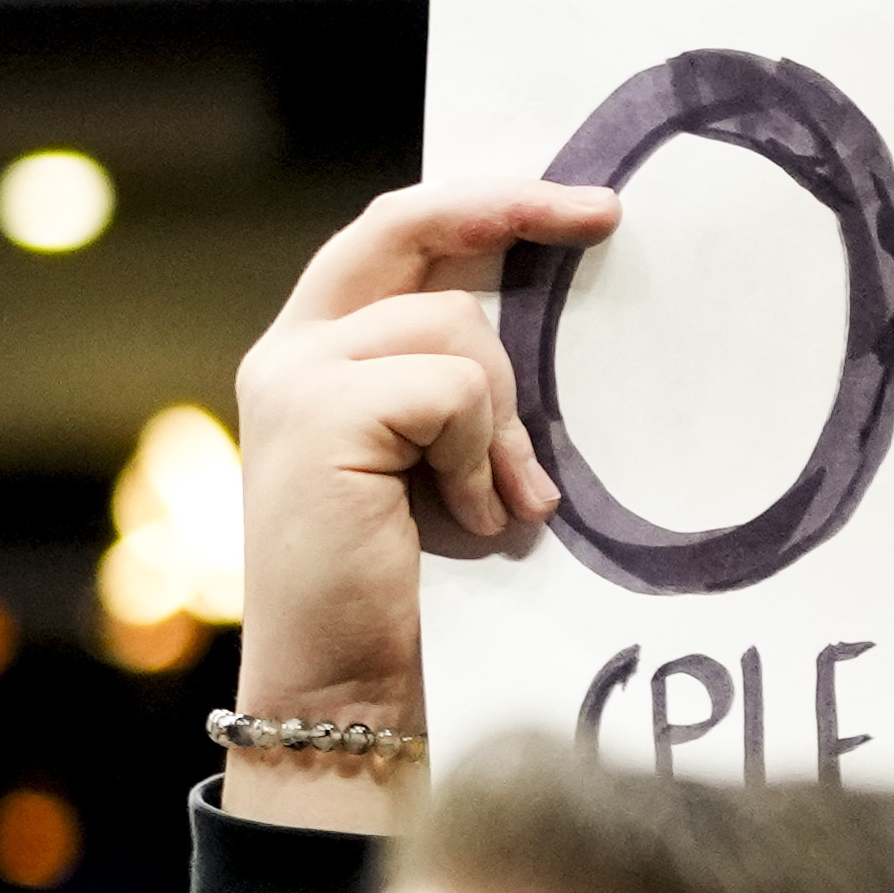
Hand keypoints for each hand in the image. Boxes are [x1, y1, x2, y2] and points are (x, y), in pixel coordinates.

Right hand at [221, 179, 621, 833]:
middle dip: (510, 205)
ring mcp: (294, 378)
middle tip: (603, 214)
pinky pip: (452, 391)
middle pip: (406, 226)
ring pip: (455, 330)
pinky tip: (474, 519)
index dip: (482, 204)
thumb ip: (466, 388)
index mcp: (317, 353)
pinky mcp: (317, 415)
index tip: (581, 206)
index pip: (396, 237)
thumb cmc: (414, 591)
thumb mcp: (446, 463)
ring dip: (507, 419)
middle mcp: (290, 351)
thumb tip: (553, 312)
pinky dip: (483, 455)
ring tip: (506, 501)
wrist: (351, 688)